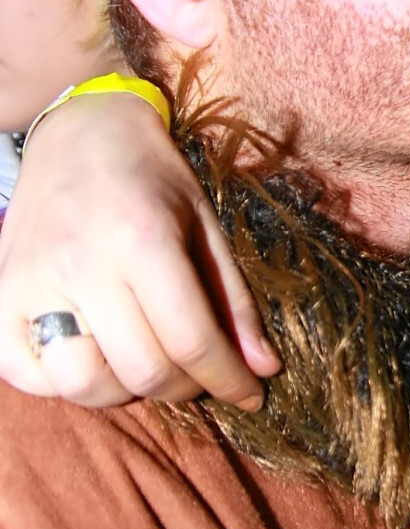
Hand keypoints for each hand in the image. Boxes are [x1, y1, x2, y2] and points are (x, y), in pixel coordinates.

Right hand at [0, 93, 280, 406]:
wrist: (79, 134)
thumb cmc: (150, 178)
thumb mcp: (204, 226)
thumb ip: (233, 301)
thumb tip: (264, 369)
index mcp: (142, 240)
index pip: (190, 341)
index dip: (227, 380)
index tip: (249, 394)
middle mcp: (80, 265)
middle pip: (141, 371)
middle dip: (184, 388)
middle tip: (197, 373)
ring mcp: (30, 282)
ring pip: (82, 383)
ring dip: (123, 391)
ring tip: (143, 363)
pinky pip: (26, 373)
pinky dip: (63, 382)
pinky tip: (91, 356)